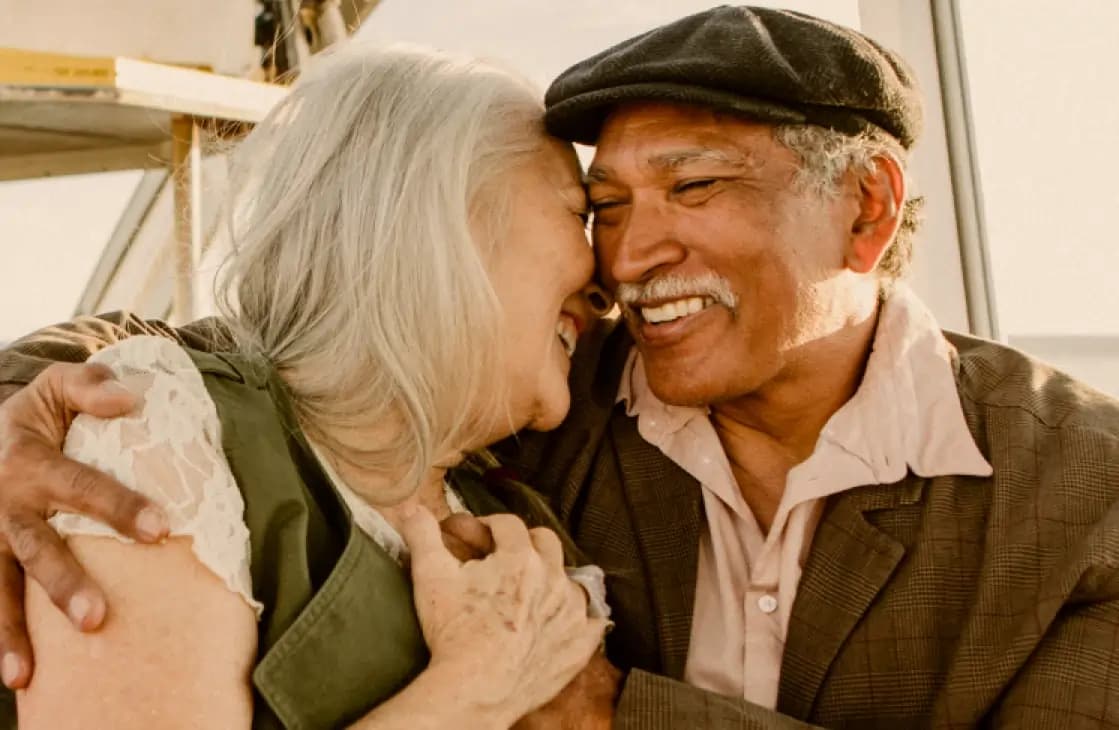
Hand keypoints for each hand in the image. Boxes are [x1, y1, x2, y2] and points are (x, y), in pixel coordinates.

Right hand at [0, 362, 169, 686]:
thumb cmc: (37, 415)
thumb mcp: (57, 387)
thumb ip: (91, 387)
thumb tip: (132, 399)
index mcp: (29, 461)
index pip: (80, 486)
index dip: (119, 506)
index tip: (160, 529)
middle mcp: (4, 504)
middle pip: (36, 549)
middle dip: (64, 584)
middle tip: (98, 617)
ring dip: (10, 631)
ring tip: (23, 676)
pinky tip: (14, 678)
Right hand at [401, 509, 607, 727]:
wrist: (475, 689)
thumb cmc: (454, 632)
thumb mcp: (430, 577)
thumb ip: (423, 535)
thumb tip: (412, 508)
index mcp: (519, 557)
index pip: (508, 524)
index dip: (489, 525)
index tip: (477, 536)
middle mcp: (552, 577)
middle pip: (545, 542)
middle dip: (525, 542)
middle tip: (504, 556)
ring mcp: (571, 611)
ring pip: (570, 579)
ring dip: (553, 577)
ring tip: (531, 589)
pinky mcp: (580, 643)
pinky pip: (593, 620)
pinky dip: (581, 616)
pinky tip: (566, 619)